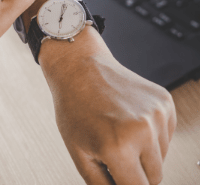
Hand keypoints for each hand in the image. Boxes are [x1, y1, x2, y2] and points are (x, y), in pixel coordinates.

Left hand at [40, 28, 176, 184]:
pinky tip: (128, 120)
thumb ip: (101, 184)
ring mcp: (157, 114)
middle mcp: (143, 130)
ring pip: (161, 157)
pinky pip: (166, 136)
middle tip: (113, 153)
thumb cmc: (74, 106)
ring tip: (118, 132)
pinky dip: (151, 135)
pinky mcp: (165, 103)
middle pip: (154, 177)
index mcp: (118, 146)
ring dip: (144, 153)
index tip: (120, 179)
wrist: (80, 68)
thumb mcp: (79, 153)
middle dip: (134, 172)